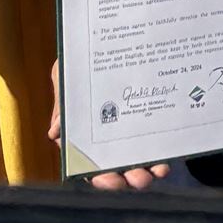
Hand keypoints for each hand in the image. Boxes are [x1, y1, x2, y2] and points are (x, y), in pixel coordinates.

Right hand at [47, 61, 173, 187]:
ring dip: (148, 171)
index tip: (110, 181)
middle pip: (117, 169)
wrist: (103, 41)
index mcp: (83, 138)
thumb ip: (63, 103)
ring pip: (138, 162)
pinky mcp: (148, 124)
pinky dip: (161, 154)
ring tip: (158, 171)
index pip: (90, 166)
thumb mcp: (65, 77)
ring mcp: (129, 134)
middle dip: (128, 178)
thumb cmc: (78, 65)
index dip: (100, 178)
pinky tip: (166, 159)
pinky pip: (155, 144)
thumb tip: (55, 132)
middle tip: (139, 180)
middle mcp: (107, 142)